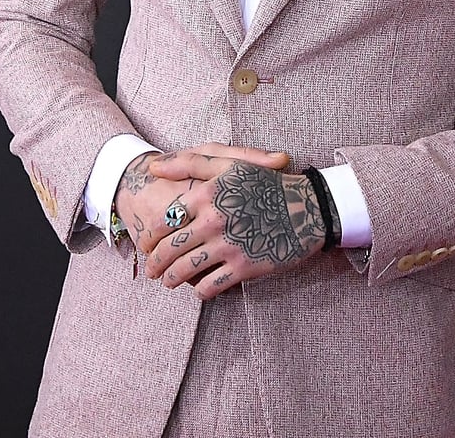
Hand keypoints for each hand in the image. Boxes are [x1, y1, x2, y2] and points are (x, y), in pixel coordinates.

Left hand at [142, 153, 326, 299]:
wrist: (307, 207)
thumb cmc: (266, 184)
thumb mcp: (229, 164)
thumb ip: (190, 163)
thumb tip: (153, 167)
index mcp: (206, 194)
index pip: (165, 220)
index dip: (151, 236)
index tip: (147, 245)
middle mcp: (213, 220)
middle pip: (170, 248)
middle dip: (155, 263)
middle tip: (151, 270)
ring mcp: (228, 245)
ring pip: (185, 269)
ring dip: (171, 279)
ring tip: (167, 282)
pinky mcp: (244, 267)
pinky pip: (211, 286)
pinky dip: (200, 291)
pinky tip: (199, 290)